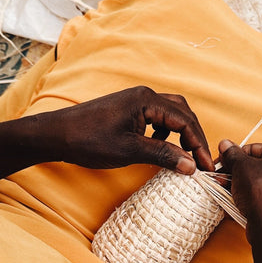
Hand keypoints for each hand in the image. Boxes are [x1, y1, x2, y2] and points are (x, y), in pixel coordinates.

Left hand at [47, 87, 213, 173]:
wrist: (55, 134)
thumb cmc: (88, 140)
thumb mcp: (130, 151)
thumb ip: (163, 156)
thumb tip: (191, 166)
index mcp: (147, 100)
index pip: (185, 121)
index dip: (199, 145)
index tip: (206, 167)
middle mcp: (144, 95)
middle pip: (183, 113)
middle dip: (195, 137)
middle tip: (202, 162)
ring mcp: (136, 101)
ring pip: (171, 114)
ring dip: (182, 134)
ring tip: (185, 156)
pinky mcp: (129, 110)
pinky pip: (157, 118)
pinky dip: (166, 133)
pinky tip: (160, 148)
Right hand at [218, 140, 261, 244]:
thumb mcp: (241, 169)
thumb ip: (233, 155)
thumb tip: (226, 145)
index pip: (257, 149)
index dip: (235, 155)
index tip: (222, 162)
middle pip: (261, 168)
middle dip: (238, 174)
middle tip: (221, 179)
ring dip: (244, 188)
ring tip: (227, 193)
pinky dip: (255, 201)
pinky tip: (240, 206)